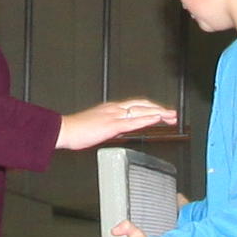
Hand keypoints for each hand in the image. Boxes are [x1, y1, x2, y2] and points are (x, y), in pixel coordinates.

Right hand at [57, 97, 174, 150]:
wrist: (64, 130)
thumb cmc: (76, 130)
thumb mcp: (96, 125)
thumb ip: (109, 126)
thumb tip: (119, 130)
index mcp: (111, 109)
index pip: (135, 105)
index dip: (150, 108)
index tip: (161, 112)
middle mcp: (114, 109)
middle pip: (142, 105)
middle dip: (159, 109)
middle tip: (172, 114)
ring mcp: (114, 116)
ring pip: (141, 111)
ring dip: (158, 113)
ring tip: (171, 117)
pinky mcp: (112, 125)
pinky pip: (133, 121)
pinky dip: (147, 119)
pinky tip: (156, 120)